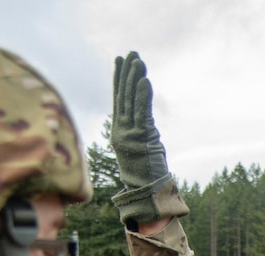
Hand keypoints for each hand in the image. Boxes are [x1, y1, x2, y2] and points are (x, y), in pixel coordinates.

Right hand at [111, 51, 168, 190]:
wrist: (145, 193)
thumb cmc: (146, 175)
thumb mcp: (142, 148)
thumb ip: (141, 131)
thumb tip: (144, 118)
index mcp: (119, 132)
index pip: (118, 100)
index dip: (118, 79)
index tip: (120, 61)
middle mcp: (121, 131)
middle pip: (123, 96)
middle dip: (127, 73)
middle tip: (131, 53)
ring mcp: (129, 134)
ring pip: (131, 102)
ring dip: (134, 79)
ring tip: (138, 60)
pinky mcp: (140, 138)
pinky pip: (142, 113)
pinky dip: (143, 96)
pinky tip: (144, 80)